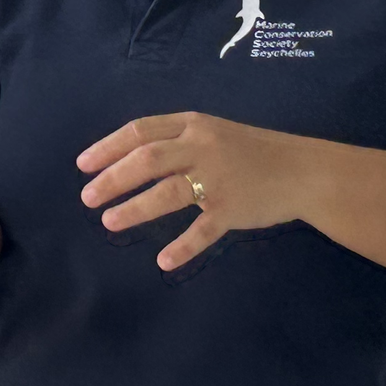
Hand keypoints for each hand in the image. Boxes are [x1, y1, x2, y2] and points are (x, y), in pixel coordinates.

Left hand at [77, 111, 328, 271]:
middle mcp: (202, 147)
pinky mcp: (232, 208)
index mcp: (193, 124)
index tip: (83, 165)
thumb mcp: (212, 131)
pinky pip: (202, 231)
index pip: (141, 131)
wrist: (302, 170)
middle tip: (87, 197)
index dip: (108, 147)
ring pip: (168, 193)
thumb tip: (128, 158)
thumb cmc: (251, 151)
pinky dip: (182, 247)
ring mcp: (218, 178)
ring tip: (109, 222)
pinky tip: (163, 261)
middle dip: (112, 179)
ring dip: (134, 209)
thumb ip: (176, 140)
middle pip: (147, 160)